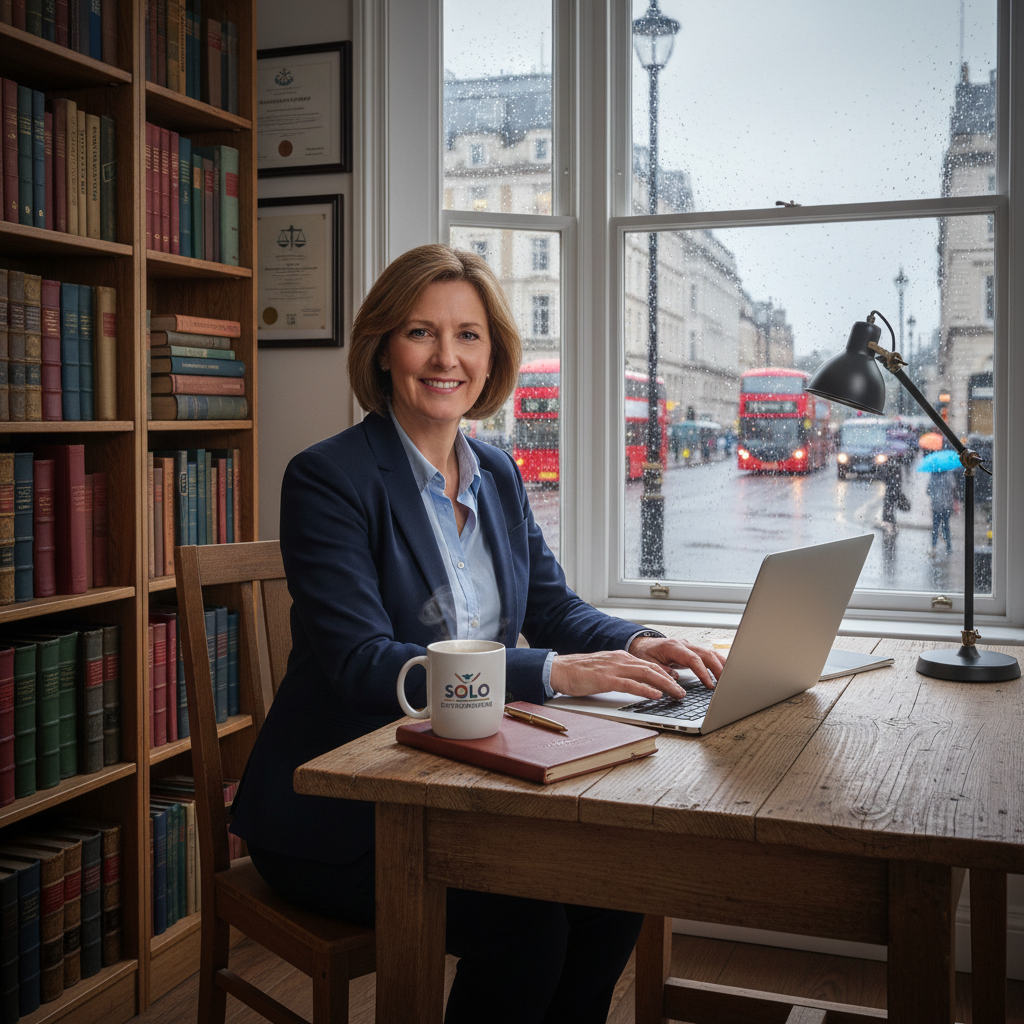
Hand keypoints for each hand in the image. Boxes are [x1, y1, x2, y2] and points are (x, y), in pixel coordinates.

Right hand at [549, 649, 688, 700]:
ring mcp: (614, 668)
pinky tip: (656, 695)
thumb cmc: (579, 673)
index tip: (677, 683)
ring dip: (665, 685)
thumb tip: (635, 684)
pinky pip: (631, 684)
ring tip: (676, 694)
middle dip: (671, 681)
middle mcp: (620, 659)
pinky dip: (646, 689)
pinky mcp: (607, 679)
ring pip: (646, 675)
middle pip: (653, 669)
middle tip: (683, 692)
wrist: (559, 669)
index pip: (649, 665)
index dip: (665, 674)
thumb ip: (620, 674)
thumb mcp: (604, 670)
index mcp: (620, 657)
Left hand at [627, 636, 723, 689]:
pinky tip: (724, 670)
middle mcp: (683, 644)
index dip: (703, 672)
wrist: (641, 643)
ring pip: (710, 652)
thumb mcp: (647, 664)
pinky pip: (707, 655)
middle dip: (718, 668)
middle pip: (706, 654)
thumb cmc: (644, 653)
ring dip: (721, 664)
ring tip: (730, 678)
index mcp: (673, 647)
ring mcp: (688, 646)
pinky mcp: (691, 650)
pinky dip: (717, 662)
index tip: (710, 685)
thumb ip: (661, 672)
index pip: (693, 659)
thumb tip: (675, 681)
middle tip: (726, 683)